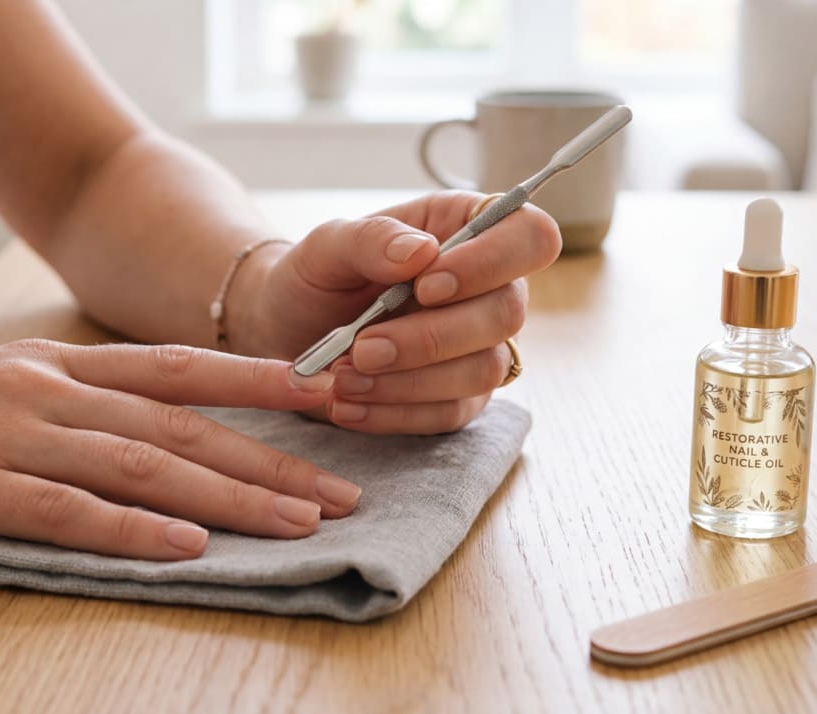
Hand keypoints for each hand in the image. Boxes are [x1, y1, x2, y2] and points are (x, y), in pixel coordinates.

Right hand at [0, 341, 361, 559]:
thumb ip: (67, 404)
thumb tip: (146, 433)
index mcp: (54, 365)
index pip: (176, 368)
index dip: (254, 382)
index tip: (324, 397)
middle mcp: (44, 390)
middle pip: (180, 425)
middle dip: (268, 458)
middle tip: (340, 490)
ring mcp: (7, 435)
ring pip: (141, 466)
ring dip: (228, 496)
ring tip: (295, 523)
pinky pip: (67, 511)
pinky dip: (133, 531)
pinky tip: (188, 547)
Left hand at [230, 191, 560, 433]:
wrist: (286, 331)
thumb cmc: (317, 277)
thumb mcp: (326, 247)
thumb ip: (370, 240)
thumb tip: (421, 251)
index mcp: (467, 228)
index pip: (530, 236)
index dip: (491, 262)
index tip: (426, 284)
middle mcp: (489, 288)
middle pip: (508, 313)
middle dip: (431, 337)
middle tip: (362, 347)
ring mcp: (480, 347)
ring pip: (484, 371)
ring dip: (409, 381)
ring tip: (342, 378)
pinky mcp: (459, 398)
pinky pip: (449, 414)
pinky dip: (393, 414)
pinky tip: (348, 404)